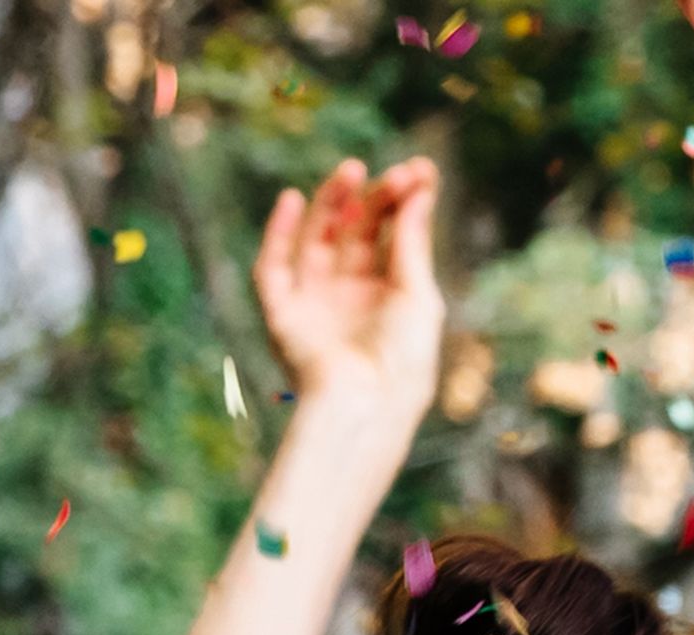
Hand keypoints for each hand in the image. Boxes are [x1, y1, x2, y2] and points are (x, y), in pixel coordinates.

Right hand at [254, 157, 445, 421]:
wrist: (368, 404)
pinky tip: (292, 199)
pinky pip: (272, 268)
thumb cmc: (404, 362)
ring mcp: (316, 303)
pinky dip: (277, 233)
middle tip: (392, 174)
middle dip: (372, 199)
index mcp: (388, 298)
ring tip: (352, 170)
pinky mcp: (283, 314)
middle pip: (356, 233)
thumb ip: (413, 241)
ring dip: (331, 203)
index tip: (420, 171)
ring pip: (316, 240)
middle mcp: (350, 297)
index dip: (403, 202)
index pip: (391, 237)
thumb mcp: (418, 296)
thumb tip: (420, 188)